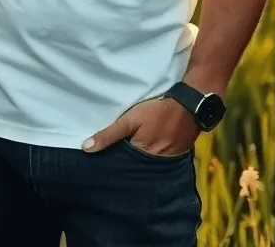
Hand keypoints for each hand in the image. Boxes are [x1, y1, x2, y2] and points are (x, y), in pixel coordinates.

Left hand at [82, 96, 198, 156]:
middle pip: (132, 167)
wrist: (189, 106)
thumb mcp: (130, 120)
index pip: (120, 166)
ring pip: (143, 165)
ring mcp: (164, 162)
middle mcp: (153, 166)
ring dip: (133, 162)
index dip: (109, 163)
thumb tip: (86, 148)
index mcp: (141, 157)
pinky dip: (146, 157)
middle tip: (104, 162)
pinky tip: (138, 153)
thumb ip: (110, 134)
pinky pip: (155, 161)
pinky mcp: (172, 157)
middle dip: (121, 165)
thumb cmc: (157, 111)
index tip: (96, 164)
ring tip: (119, 158)